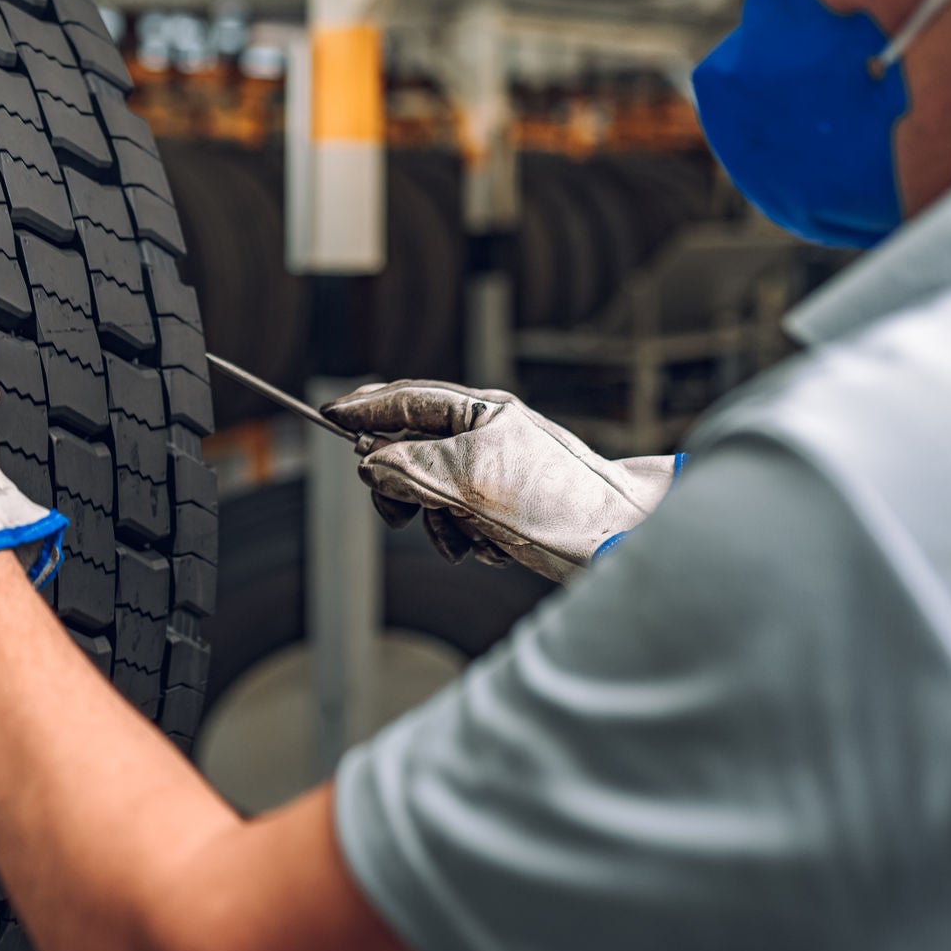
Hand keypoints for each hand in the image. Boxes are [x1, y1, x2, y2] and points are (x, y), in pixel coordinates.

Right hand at [322, 380, 676, 581]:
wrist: (622, 540)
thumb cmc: (555, 503)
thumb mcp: (466, 481)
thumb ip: (407, 465)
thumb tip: (369, 462)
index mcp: (481, 412)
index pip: (408, 398)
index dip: (365, 409)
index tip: (328, 415)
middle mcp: (490, 434)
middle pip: (415, 448)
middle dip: (402, 485)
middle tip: (394, 511)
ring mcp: (502, 470)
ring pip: (436, 490)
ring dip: (439, 523)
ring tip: (463, 543)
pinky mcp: (513, 506)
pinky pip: (464, 517)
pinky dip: (467, 538)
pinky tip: (491, 552)